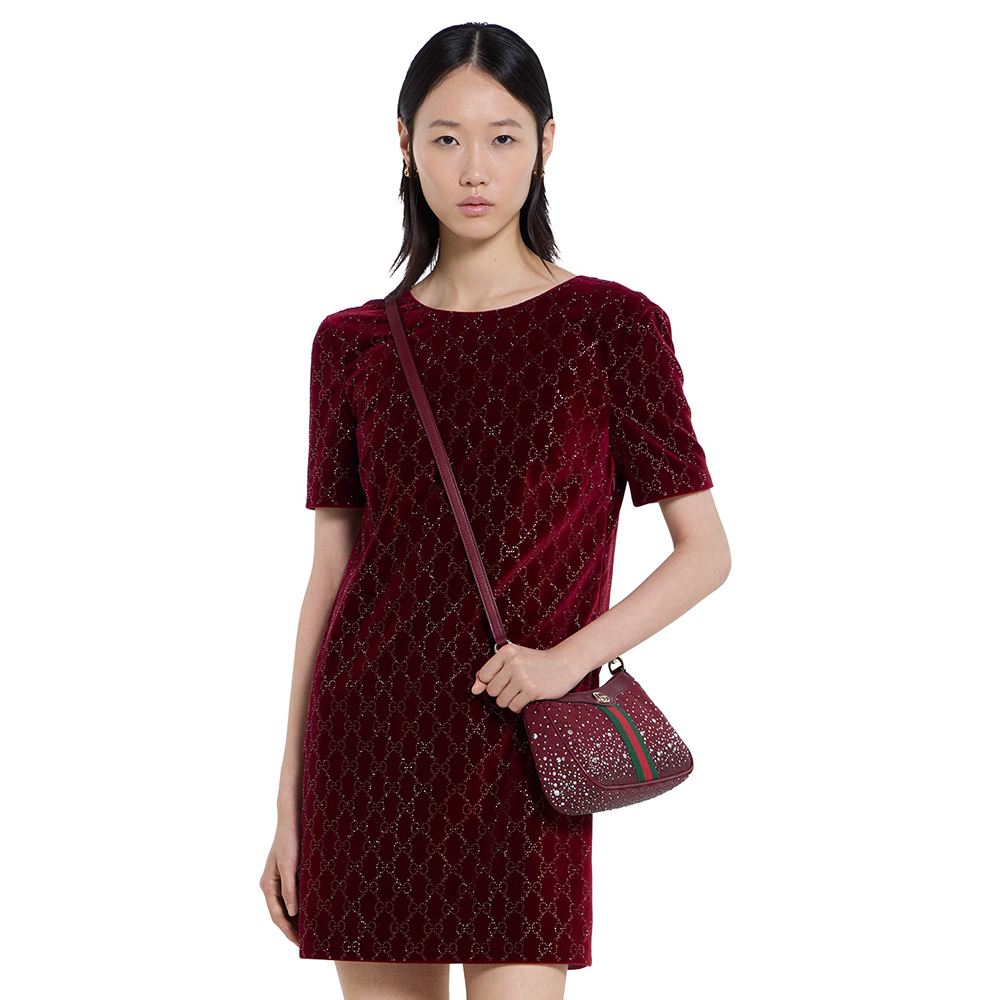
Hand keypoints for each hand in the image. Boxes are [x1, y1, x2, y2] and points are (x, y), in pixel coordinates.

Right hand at [260, 815, 300, 945]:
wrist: (293, 817)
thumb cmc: (289, 839)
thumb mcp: (289, 865)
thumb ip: (289, 889)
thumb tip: (292, 913)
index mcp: (268, 885)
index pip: (277, 916)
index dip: (288, 931)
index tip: (300, 944)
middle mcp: (272, 885)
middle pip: (282, 914)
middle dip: (293, 928)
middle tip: (308, 942)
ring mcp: (280, 879)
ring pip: (288, 906)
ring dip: (298, 918)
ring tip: (312, 931)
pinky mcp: (290, 873)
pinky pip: (294, 895)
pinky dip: (302, 905)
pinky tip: (313, 909)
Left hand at [470, 642, 587, 713]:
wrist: (564, 664)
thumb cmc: (536, 663)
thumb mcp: (512, 661)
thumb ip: (490, 673)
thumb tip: (474, 690)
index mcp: (507, 652)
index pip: (483, 675)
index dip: (491, 682)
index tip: (505, 679)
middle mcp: (513, 662)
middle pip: (491, 690)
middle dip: (501, 692)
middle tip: (515, 686)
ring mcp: (522, 676)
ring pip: (501, 701)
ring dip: (510, 700)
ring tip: (522, 691)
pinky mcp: (531, 690)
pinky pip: (514, 707)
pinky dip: (519, 706)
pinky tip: (527, 697)